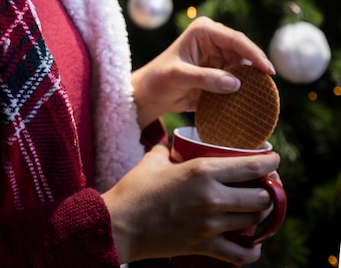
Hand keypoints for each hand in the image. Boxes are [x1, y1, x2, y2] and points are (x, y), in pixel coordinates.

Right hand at [102, 143, 279, 263]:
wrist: (121, 225)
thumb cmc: (136, 188)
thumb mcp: (155, 158)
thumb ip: (171, 146)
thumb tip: (177, 139)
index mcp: (202, 170)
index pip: (251, 166)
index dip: (270, 162)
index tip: (274, 158)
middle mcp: (212, 197)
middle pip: (261, 196)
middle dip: (269, 190)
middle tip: (266, 184)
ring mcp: (210, 225)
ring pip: (254, 221)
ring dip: (260, 214)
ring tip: (258, 207)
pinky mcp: (204, 246)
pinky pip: (240, 254)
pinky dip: (251, 250)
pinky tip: (253, 244)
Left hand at [131, 16, 274, 127]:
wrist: (151, 94)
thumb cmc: (159, 80)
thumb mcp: (178, 77)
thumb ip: (205, 79)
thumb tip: (236, 83)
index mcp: (204, 30)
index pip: (235, 39)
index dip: (254, 54)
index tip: (267, 70)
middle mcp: (214, 39)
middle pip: (244, 52)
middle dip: (255, 69)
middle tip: (268, 88)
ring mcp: (219, 55)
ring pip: (244, 67)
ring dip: (251, 81)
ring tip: (261, 96)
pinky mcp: (220, 71)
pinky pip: (238, 79)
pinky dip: (244, 89)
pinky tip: (251, 100)